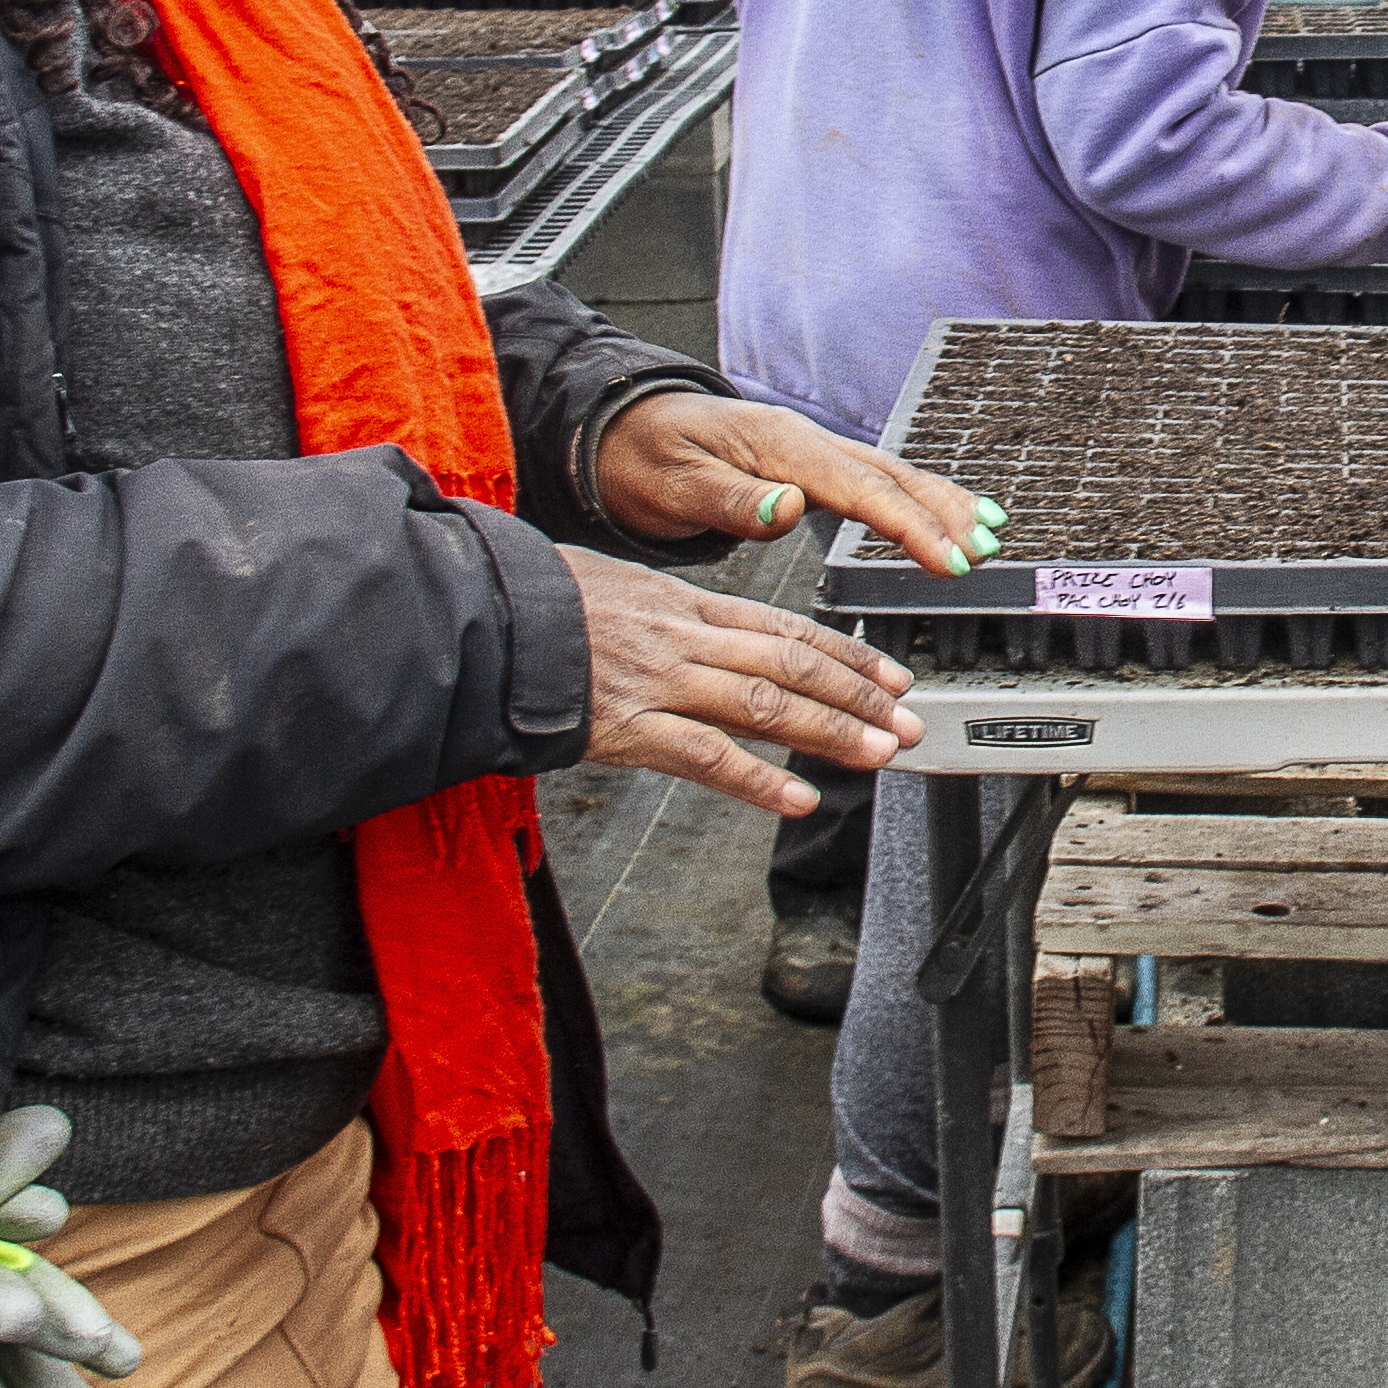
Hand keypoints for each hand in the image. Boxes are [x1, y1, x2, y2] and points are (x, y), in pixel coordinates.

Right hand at [566, 549, 923, 815]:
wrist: (477, 619)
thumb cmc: (538, 605)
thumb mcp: (617, 587)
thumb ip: (672, 615)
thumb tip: (713, 630)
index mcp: (684, 604)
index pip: (786, 628)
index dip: (847, 654)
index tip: (892, 675)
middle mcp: (683, 638)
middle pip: (791, 664)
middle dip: (860, 695)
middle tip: (910, 721)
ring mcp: (658, 682)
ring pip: (764, 705)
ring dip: (830, 733)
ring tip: (879, 754)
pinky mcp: (626, 727)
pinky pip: (704, 757)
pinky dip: (757, 781)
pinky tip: (797, 800)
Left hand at [590, 386, 997, 574]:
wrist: (617, 429)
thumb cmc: (639, 456)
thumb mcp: (672, 485)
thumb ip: (730, 500)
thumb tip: (786, 507)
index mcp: (777, 447)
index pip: (859, 488)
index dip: (909, 524)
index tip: (946, 557)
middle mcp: (802, 443)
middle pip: (890, 475)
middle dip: (945, 511)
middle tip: (987, 547)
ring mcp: (808, 451)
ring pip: (890, 473)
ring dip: (941, 501)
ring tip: (988, 530)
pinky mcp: (806, 464)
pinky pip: (873, 478)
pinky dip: (913, 495)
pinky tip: (938, 510)